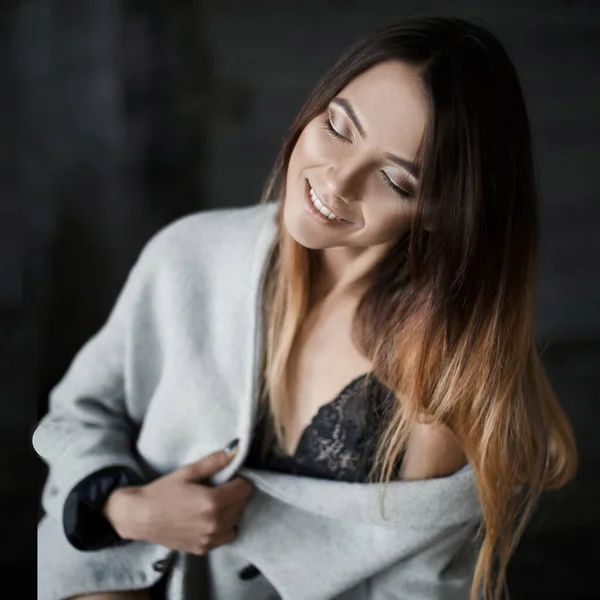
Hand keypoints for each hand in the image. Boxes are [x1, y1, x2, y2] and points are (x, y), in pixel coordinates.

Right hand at [103, 445, 253, 554]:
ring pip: (235, 522)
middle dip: (236, 495)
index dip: (240, 481)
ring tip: (216, 504)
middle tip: (222, 488)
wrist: (140, 517)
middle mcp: (214, 523)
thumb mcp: (188, 472)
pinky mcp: (202, 549)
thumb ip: (214, 462)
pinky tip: (210, 519)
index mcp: (213, 501)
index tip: (231, 478)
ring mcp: (209, 539)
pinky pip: (225, 537)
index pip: (244, 489)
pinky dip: (223, 528)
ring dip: (232, 512)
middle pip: (241, 505)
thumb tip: (235, 450)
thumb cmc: (162, 492)